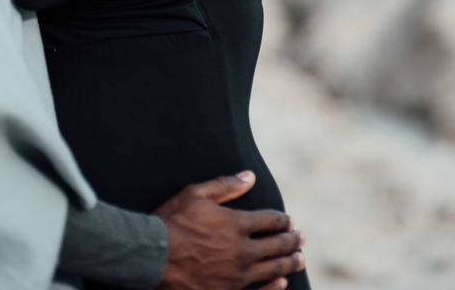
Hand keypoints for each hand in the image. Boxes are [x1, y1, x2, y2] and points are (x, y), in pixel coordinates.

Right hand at [155, 172, 304, 289]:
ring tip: (299, 258)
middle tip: (300, 238)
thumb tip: (250, 176)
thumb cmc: (172, 222)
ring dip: (289, 263)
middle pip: (276, 246)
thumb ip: (225, 186)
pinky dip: (274, 288)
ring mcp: (238, 276)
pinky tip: (282, 283)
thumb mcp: (195, 194)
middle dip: (291, 240)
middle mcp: (242, 250)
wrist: (154, 258)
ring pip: (272, 269)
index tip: (289, 221)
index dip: (282, 220)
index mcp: (236, 224)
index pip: (269, 221)